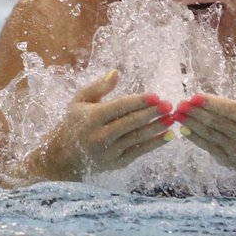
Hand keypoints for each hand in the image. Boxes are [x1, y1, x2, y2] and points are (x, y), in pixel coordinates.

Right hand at [36, 69, 171, 179]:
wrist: (63, 156)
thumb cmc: (73, 123)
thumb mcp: (79, 101)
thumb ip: (98, 87)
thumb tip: (116, 73)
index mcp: (91, 118)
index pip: (120, 107)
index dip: (139, 101)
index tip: (156, 96)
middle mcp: (100, 136)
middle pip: (131, 123)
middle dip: (152, 114)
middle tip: (169, 105)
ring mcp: (109, 151)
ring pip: (137, 137)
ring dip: (157, 128)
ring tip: (172, 119)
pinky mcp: (116, 162)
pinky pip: (139, 151)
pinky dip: (155, 144)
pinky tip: (168, 136)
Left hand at [173, 85, 235, 179]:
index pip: (229, 110)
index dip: (210, 103)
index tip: (194, 96)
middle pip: (215, 122)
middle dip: (195, 112)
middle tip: (179, 103)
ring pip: (209, 135)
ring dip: (192, 123)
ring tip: (177, 114)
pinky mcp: (231, 161)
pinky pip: (210, 148)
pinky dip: (196, 139)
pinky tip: (185, 130)